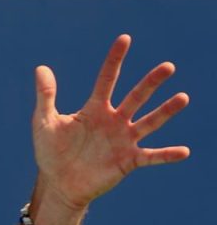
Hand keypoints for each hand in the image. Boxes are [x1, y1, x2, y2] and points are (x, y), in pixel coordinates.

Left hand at [33, 34, 190, 210]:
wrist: (58, 184)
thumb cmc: (51, 153)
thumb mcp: (44, 124)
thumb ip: (46, 97)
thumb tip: (41, 69)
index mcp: (95, 109)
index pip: (107, 79)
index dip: (115, 60)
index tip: (124, 39)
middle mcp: (114, 121)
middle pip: (136, 97)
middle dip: (151, 83)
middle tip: (167, 67)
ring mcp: (123, 140)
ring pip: (149, 122)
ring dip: (165, 111)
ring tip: (182, 98)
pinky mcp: (128, 161)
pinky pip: (151, 156)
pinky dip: (166, 155)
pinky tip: (183, 152)